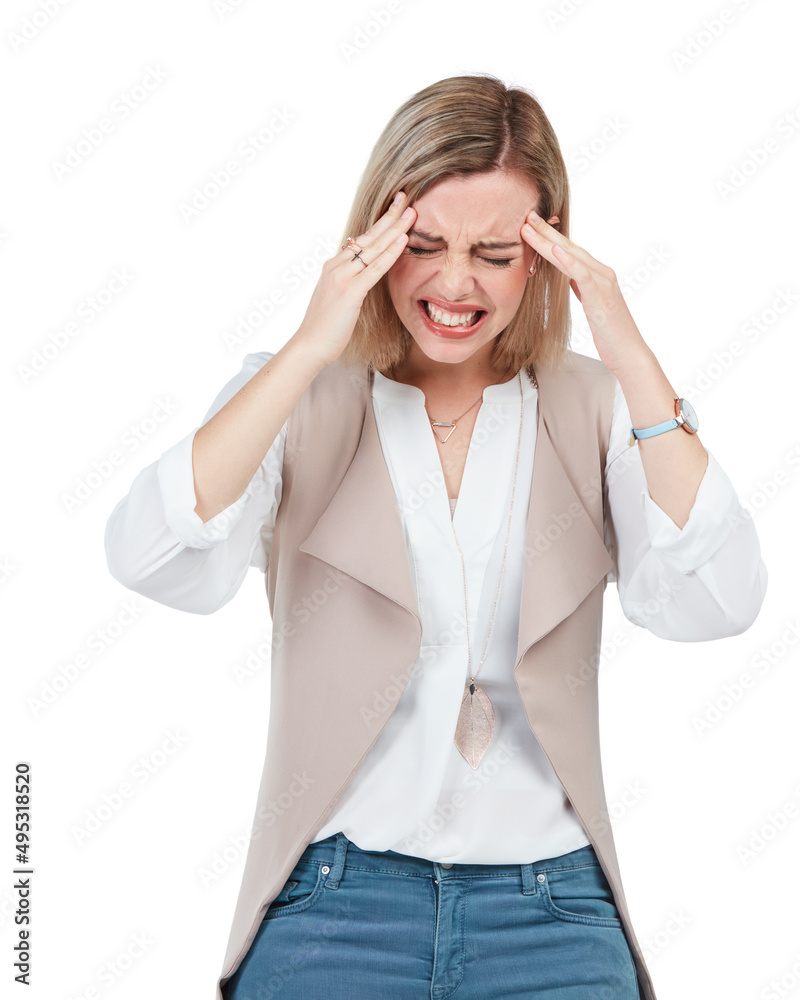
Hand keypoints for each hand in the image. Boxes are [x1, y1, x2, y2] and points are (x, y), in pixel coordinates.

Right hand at [294, 192, 416, 368]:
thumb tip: (365, 276)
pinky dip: (390, 252)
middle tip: (406, 197)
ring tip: (411, 212)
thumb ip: (352, 283)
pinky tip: (403, 240)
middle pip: (368, 236)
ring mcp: (342, 277)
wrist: (310, 345)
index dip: (380, 223)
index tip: (396, 207)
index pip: (362, 239)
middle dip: (389, 215)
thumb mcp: (339, 298)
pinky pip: (374, 268)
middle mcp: (337, 266)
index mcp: (335, 266)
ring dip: (394, 228)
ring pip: (373, 247)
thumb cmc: (326, 327)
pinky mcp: (350, 292)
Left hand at [521, 211, 649, 373]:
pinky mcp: (601, 296)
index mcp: (597, 276)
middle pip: (570, 248)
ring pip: (572, 256)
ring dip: (549, 241)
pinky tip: (556, 249)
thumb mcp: (592, 307)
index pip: (570, 252)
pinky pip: (583, 274)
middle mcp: (602, 273)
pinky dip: (569, 260)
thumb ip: (583, 289)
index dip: (550, 238)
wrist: (629, 354)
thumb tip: (570, 278)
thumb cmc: (610, 335)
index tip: (531, 227)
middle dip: (546, 231)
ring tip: (529, 227)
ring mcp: (603, 282)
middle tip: (526, 216)